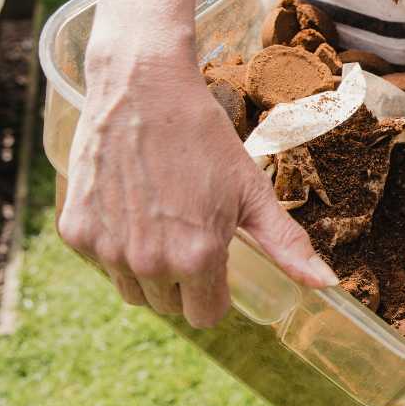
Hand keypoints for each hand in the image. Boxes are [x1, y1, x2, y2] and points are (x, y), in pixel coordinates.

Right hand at [58, 34, 337, 328]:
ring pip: (134, 291)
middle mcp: (149, 263)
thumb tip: (328, 284)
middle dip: (184, 280)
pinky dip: (115, 246)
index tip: (217, 259)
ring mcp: (107, 250)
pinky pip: (101, 264)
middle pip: (170, 306)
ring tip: (162, 220)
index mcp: (197, 258)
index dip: (216, 291)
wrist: (143, 89)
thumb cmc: (205, 138)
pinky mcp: (76, 232)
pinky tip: (131, 207)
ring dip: (149, 270)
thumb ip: (286, 244)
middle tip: (190, 229)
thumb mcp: (252, 191)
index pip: (207, 316)